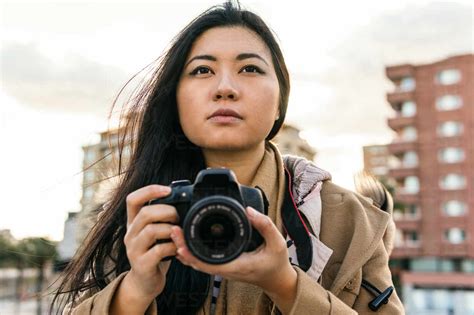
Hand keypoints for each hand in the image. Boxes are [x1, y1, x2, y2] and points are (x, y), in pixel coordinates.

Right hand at [122, 185, 178, 305]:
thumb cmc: (155, 253)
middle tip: (179, 217)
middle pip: (145, 213)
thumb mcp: (155, 233)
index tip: (168, 190)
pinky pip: (158, 250)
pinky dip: (172, 247)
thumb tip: (183, 200)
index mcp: (133, 222)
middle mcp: (130, 234)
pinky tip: (178, 249)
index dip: (150, 190)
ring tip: (179, 234)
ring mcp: (134, 250)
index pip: (132, 199)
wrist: (145, 282)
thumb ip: (162, 218)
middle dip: (167, 211)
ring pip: (151, 230)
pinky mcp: (142, 264)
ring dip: (171, 229)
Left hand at [170, 207, 296, 298]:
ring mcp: (224, 268)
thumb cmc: (277, 263)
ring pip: (199, 263)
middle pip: (198, 262)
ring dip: (186, 250)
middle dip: (183, 248)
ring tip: (176, 234)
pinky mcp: (224, 265)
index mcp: (237, 265)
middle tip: (173, 231)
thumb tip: (249, 210)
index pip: (208, 263)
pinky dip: (193, 253)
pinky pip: (204, 261)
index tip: (180, 240)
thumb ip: (265, 225)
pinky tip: (187, 242)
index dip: (191, 254)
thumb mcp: (277, 242)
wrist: (278, 279)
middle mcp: (227, 269)